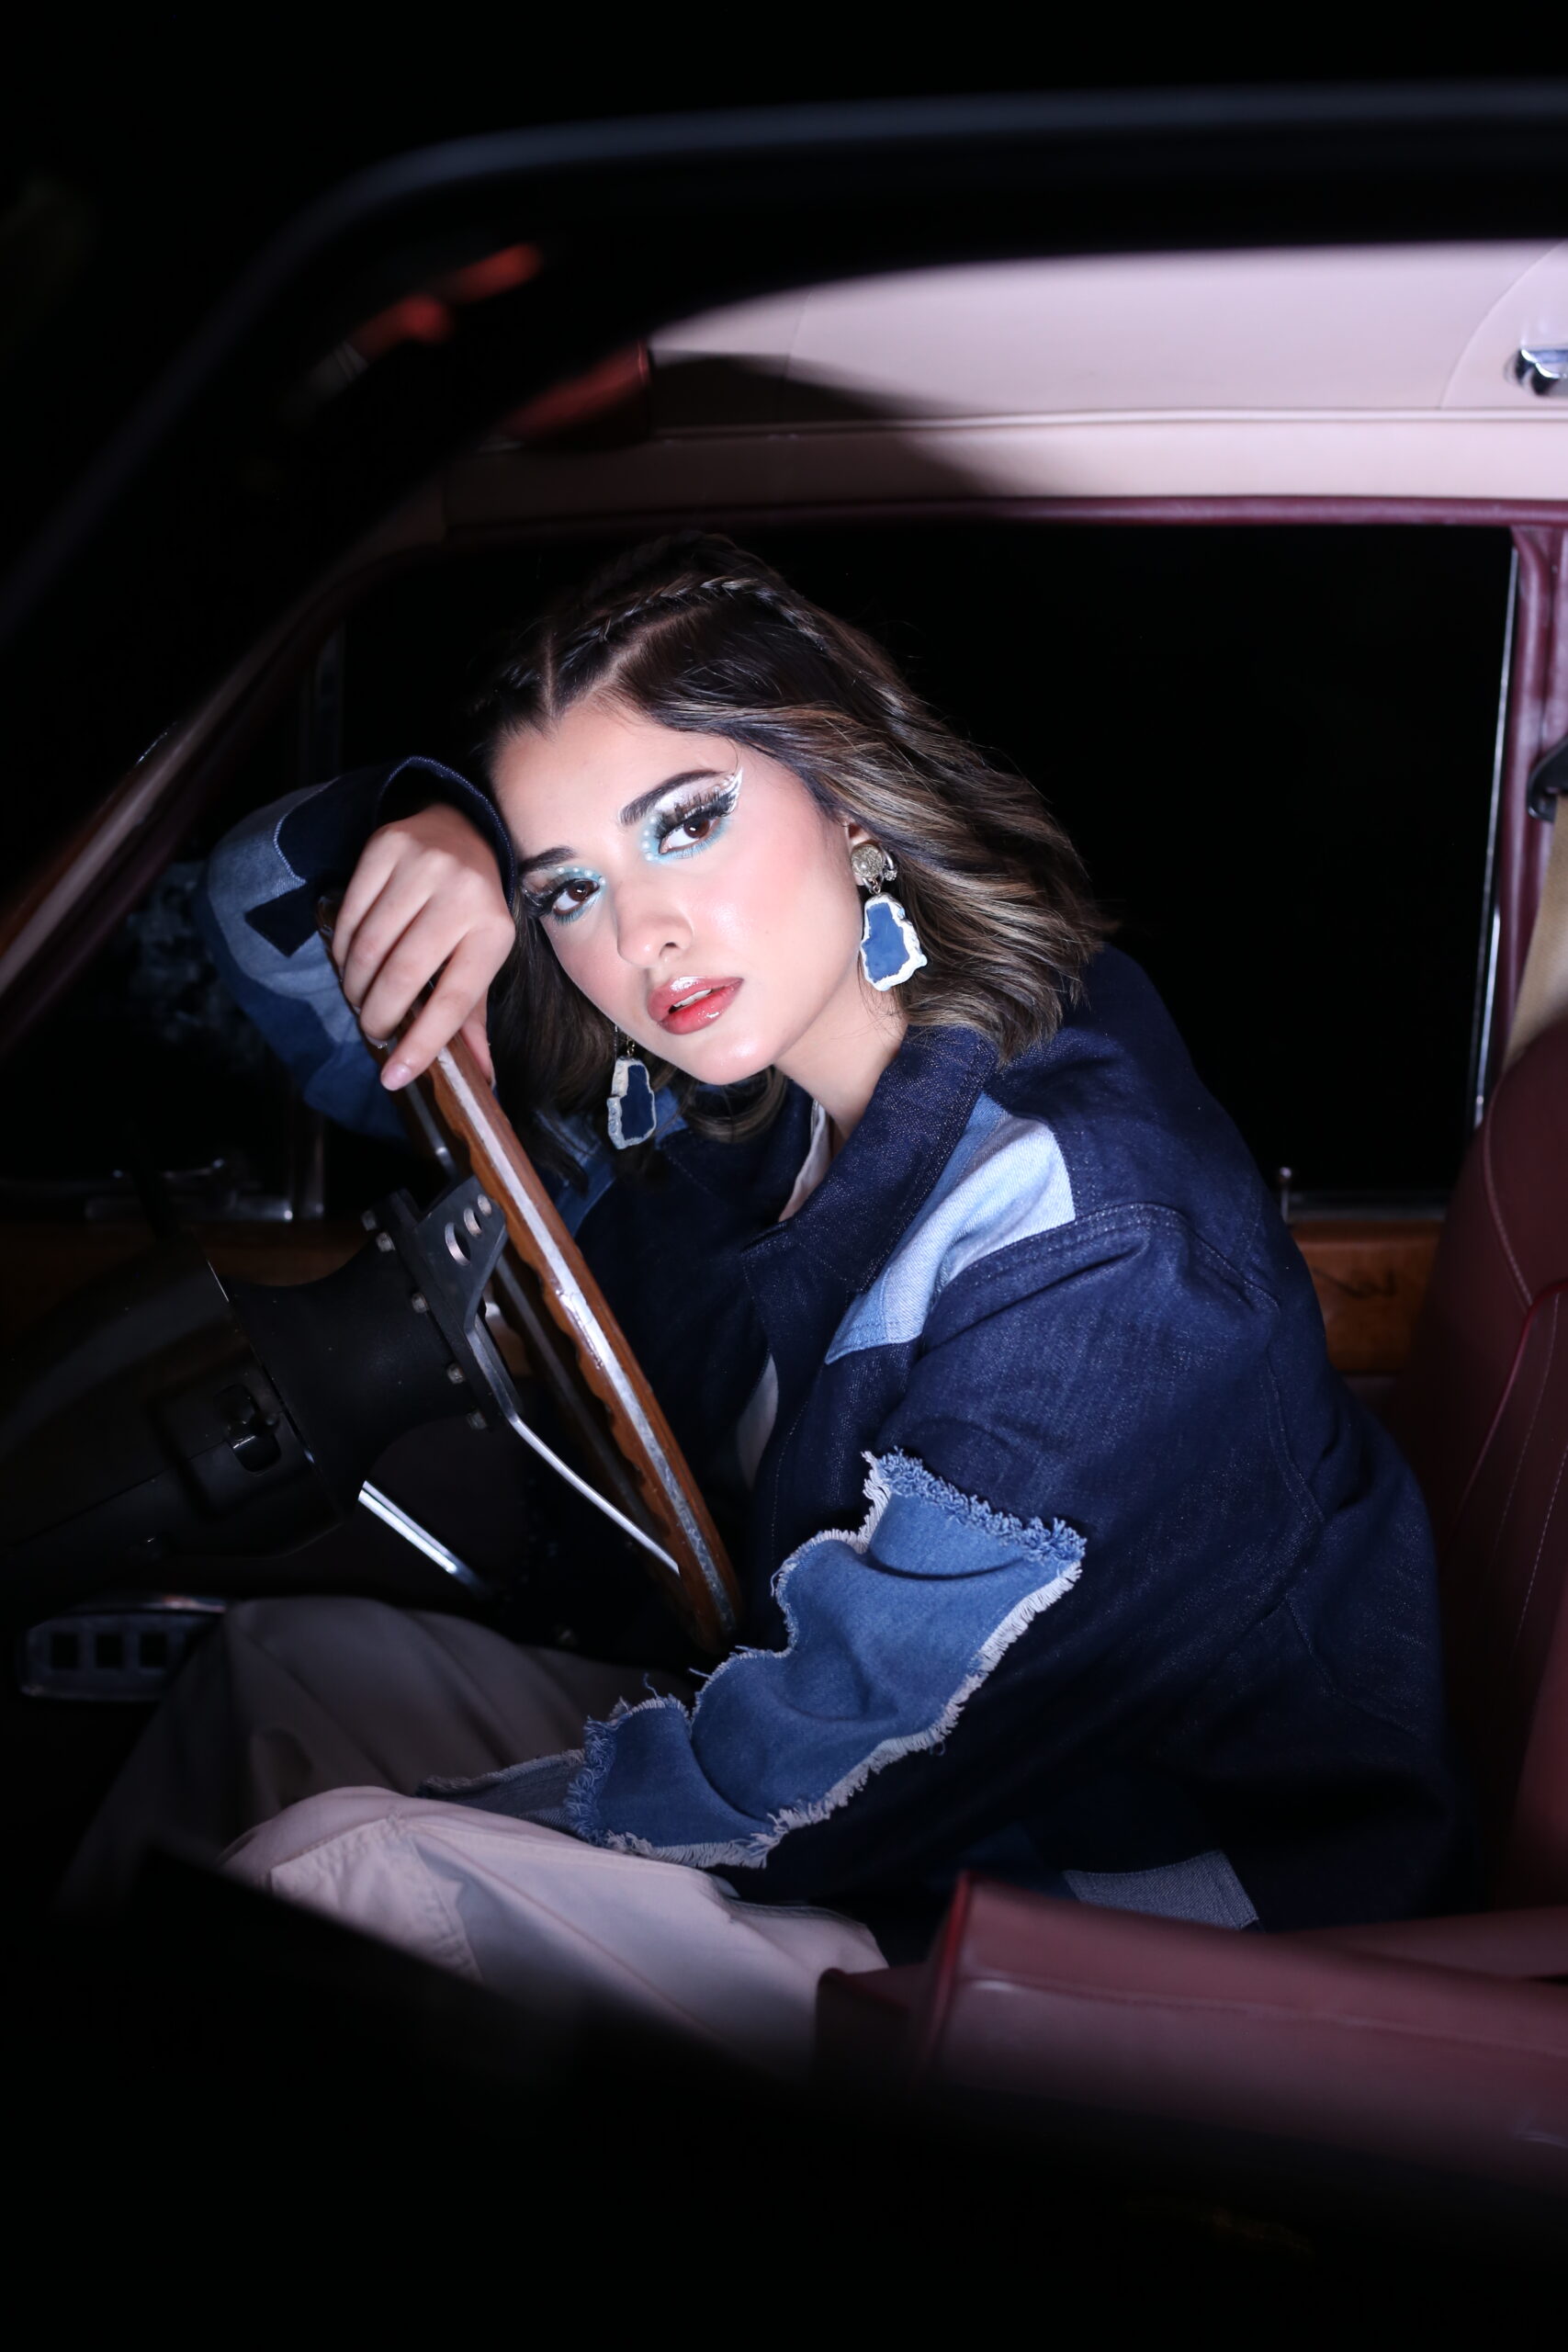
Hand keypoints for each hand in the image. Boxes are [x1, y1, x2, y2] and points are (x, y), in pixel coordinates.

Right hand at [331, 804, 515, 1089]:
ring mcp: (422, 867)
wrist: (462, 828)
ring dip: (356, 985)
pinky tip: (350, 964)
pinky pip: (349, 914)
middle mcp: (461, 895)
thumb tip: (480, 1077)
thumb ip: (475, 1017)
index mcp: (493, 931)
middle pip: (403, 975)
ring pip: (369, 947)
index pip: (455, 1001)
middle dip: (378, 1016)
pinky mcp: (385, 847)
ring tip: (360, 999)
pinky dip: (343, 950)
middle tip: (373, 1032)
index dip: (422, 1043)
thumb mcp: (483, 958)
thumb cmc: (474, 910)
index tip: (394, 1076)